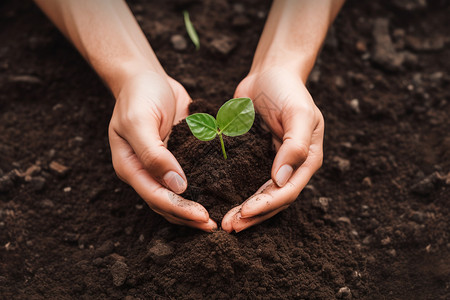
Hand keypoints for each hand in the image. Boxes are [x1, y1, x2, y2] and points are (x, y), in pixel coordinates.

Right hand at [108, 70, 216, 230]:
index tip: (203, 216)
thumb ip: (154, 154)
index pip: (155, 197)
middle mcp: (146, 172)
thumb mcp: (139, 121)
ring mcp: (162, 166)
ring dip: (196, 208)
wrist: (146, 78)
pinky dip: (203, 188)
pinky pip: (191, 177)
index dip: (179, 209)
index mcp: (131, 167)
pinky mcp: (179, 156)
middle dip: (189, 217)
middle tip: (215, 225)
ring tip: (219, 217)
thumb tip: (177, 186)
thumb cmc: (138, 96)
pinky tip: (220, 193)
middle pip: (166, 204)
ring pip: (179, 196)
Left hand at [222, 67, 323, 232]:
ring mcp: (272, 163)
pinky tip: (219, 199)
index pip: (287, 192)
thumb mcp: (299, 113)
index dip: (266, 206)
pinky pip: (246, 179)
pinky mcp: (254, 157)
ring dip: (243, 210)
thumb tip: (280, 181)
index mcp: (307, 160)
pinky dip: (235, 192)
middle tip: (229, 227)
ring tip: (224, 222)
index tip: (244, 214)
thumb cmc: (288, 90)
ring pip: (259, 194)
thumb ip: (294, 146)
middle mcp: (291, 166)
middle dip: (252, 215)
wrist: (271, 73)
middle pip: (273, 199)